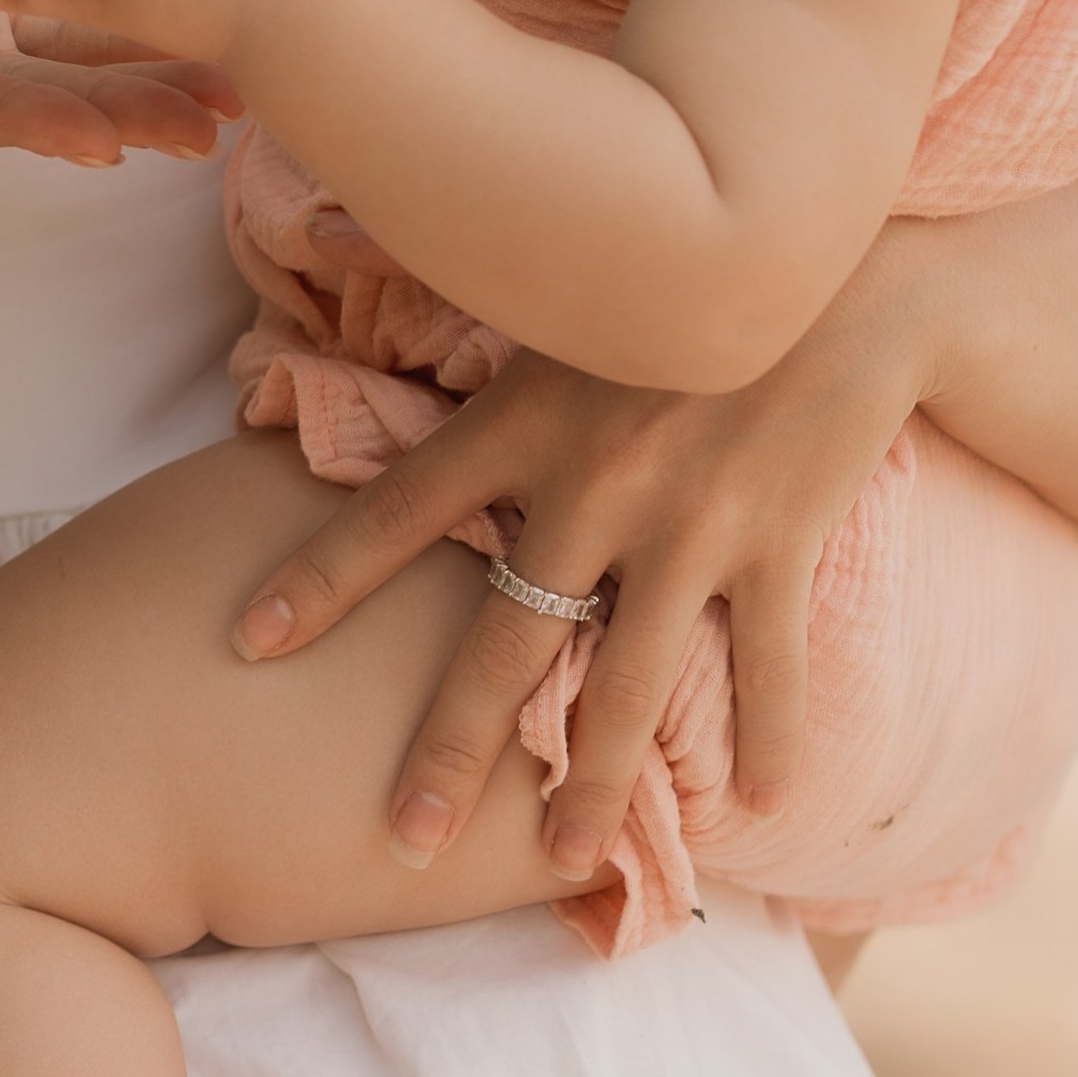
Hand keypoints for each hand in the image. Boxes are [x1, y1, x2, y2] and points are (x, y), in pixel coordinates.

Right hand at [0, 0, 241, 176]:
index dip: (23, 121)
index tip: (94, 140)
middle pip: (29, 111)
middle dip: (116, 118)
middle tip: (206, 132)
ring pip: (56, 80)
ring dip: (139, 85)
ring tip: (231, 94)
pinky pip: (47, 38)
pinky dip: (112, 34)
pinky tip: (183, 28)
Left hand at [230, 225, 941, 876]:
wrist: (828, 256)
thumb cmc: (666, 263)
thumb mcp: (546, 277)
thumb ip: (435, 271)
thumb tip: (319, 216)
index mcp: (520, 420)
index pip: (396, 512)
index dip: (319, 577)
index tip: (249, 640)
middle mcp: (594, 484)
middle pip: (505, 642)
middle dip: (449, 746)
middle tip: (403, 835)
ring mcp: (691, 523)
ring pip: (630, 684)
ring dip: (597, 784)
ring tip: (562, 860)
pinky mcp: (780, 543)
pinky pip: (769, 665)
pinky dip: (768, 738)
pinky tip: (755, 803)